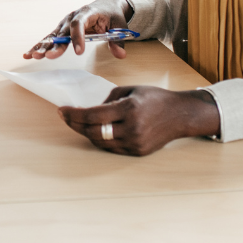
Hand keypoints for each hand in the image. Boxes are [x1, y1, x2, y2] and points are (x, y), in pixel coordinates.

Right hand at [23, 0, 132, 60]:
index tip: (79, 51)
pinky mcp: (62, 29)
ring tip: (33, 56)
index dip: (78, 37)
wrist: (107, 4)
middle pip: (62, 32)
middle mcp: (72, 16)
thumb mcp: (119, 25)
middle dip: (55, 45)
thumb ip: (118, 41)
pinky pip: (50, 38)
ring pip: (53, 35)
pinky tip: (29, 54)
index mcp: (87, 12)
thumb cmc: (113, 14)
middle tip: (49, 56)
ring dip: (43, 46)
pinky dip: (40, 46)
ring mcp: (65, 23)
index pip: (79, 24)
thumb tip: (121, 55)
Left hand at [59, 86, 219, 154]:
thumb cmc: (155, 98)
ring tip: (78, 123)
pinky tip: (95, 131)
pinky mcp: (137, 152)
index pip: (93, 115)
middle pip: (93, 132)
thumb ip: (108, 99)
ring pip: (100, 142)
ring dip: (86, 133)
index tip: (62, 111)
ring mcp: (135, 143)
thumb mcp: (130, 90)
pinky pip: (111, 148)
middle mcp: (132, 128)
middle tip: (65, 117)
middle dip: (75, 124)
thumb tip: (90, 110)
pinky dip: (100, 140)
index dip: (74, 115)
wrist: (181, 115)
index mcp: (129, 109)